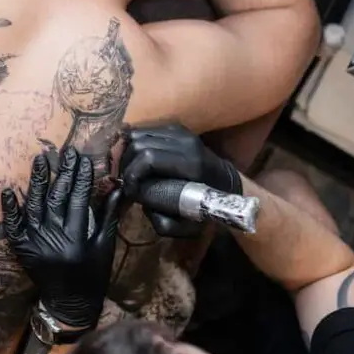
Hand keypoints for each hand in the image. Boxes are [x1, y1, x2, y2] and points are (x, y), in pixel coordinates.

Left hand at [1, 147, 121, 329]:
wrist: (70, 304)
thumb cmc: (93, 274)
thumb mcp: (105, 246)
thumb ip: (109, 215)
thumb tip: (117, 185)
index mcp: (78, 239)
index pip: (79, 199)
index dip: (81, 178)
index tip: (84, 159)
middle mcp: (55, 240)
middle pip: (57, 199)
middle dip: (63, 173)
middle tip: (65, 152)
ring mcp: (35, 244)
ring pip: (35, 206)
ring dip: (37, 181)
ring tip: (40, 159)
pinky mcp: (22, 249)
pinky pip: (13, 226)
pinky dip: (10, 209)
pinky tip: (9, 190)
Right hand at [120, 123, 241, 237]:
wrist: (226, 183)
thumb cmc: (206, 206)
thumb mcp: (187, 225)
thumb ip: (162, 220)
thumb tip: (138, 199)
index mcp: (190, 164)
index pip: (148, 158)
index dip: (132, 174)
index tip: (129, 191)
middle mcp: (185, 142)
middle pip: (139, 144)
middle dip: (127, 165)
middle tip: (127, 183)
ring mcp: (181, 131)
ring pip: (138, 134)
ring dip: (127, 154)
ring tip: (130, 172)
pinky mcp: (176, 128)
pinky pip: (144, 130)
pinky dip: (134, 145)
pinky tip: (136, 160)